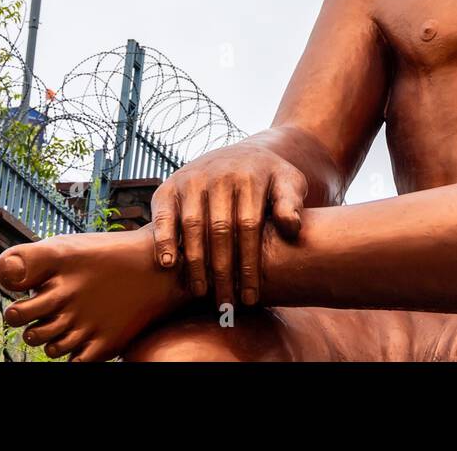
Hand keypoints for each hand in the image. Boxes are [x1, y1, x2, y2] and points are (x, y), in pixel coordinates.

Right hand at [150, 140, 307, 306]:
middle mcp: (218, 176)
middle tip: (226, 303)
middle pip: (220, 230)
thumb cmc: (269, 178)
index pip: (249, 227)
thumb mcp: (289, 182)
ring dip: (195, 262)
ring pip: (192, 225)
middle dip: (222, 271)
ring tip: (201, 292)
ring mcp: (192, 180)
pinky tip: (168, 263)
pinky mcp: (170, 186)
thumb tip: (292, 228)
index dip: (248, 264)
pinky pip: (164, 214)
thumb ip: (291, 203)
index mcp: (250, 177)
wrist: (243, 153)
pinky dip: (164, 238)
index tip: (250, 296)